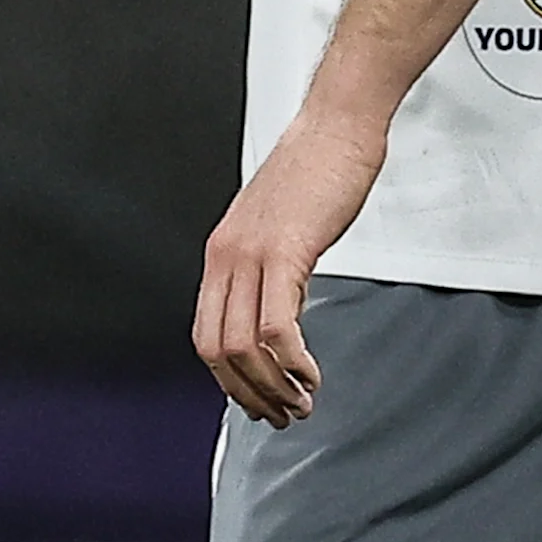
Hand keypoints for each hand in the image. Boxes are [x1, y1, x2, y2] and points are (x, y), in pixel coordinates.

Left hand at [192, 106, 385, 426]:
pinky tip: (311, 372)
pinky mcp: (285, 251)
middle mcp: (226, 256)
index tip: (258, 400)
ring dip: (273, 386)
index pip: (205, 336)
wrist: (335, 127)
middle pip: (217, 351)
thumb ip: (269, 268)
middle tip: (283, 414)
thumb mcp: (277, 227)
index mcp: (221, 254)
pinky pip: (275, 325)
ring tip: (301, 401)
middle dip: (250, 395)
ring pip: (242, 346)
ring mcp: (251, 253)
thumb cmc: (317, 171)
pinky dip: (291, 362)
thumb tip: (276, 311)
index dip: (229, 381)